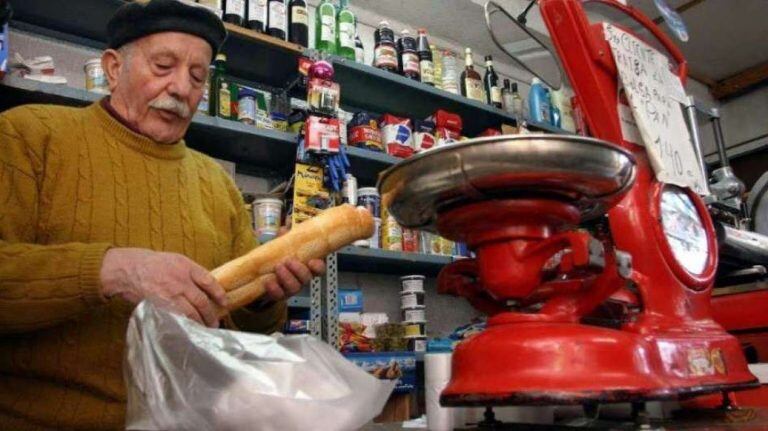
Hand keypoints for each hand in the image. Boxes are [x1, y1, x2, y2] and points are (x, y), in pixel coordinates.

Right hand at [100, 248, 226, 326]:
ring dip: (201, 322)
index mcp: (186, 266)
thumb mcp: (175, 260)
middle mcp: (180, 280)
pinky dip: (186, 324)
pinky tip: (191, 329)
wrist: (128, 268)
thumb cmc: (153, 264)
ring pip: (191, 312)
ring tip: (206, 328)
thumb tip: (205, 289)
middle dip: (211, 313)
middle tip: (216, 321)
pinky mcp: (160, 305)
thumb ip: (190, 273)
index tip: (224, 302)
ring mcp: (170, 294)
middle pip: (201, 300)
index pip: (209, 281)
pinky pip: (177, 318)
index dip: (219, 293)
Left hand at [261, 225, 325, 300]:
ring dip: (287, 278)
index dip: (318, 267)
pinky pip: (279, 296)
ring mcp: (291, 288)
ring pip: (295, 288)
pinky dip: (274, 289)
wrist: (262, 273)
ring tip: (278, 267)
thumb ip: (285, 236)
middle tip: (289, 261)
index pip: (319, 269)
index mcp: (306, 267)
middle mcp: (301, 279)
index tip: (312, 261)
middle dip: (299, 270)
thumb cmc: (278, 257)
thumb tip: (285, 228)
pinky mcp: (279, 295)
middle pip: (307, 278)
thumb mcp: (282, 244)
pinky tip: (268, 281)